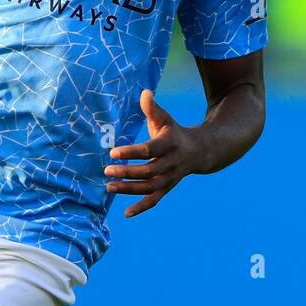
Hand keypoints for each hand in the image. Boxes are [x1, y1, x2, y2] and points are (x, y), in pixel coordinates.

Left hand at [104, 89, 209, 218]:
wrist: (199, 151)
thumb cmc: (173, 132)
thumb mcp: (165, 118)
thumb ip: (152, 108)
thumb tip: (144, 92)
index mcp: (170, 144)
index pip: (149, 150)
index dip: (131, 152)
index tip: (112, 152)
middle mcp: (171, 163)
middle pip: (148, 171)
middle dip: (127, 172)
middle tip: (106, 171)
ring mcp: (170, 178)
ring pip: (149, 188)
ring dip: (129, 189)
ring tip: (108, 187)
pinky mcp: (167, 188)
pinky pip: (155, 200)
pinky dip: (141, 208)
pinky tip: (126, 214)